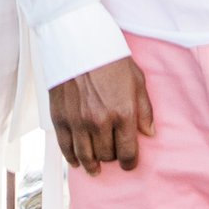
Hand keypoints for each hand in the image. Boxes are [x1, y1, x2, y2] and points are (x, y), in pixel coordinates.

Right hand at [51, 55, 153, 174]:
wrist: (78, 40)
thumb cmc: (110, 57)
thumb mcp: (136, 80)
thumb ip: (144, 110)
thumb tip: (149, 133)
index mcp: (123, 113)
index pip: (128, 152)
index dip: (129, 162)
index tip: (129, 163)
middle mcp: (100, 121)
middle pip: (106, 155)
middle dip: (111, 157)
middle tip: (112, 155)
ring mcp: (78, 121)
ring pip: (86, 156)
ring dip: (92, 165)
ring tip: (94, 168)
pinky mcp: (60, 118)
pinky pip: (65, 147)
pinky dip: (72, 158)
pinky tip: (77, 161)